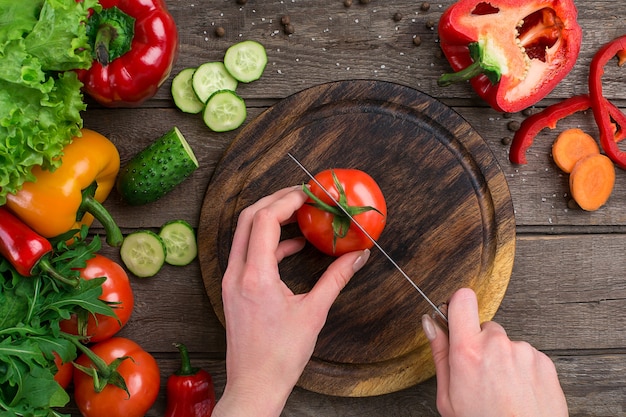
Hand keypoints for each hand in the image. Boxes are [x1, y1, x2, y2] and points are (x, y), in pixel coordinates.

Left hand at [213, 186, 369, 416]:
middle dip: (275, 201)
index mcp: (255, 276)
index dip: (286, 201)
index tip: (308, 195)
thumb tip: (358, 256)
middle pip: (249, 218)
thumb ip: (336, 278)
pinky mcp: (233, 289)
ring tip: (299, 216)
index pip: (265, 220)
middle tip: (302, 196)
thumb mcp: (314, 313)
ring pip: (244, 234)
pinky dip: (267, 242)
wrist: (255, 385)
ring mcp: (231, 281)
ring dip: (270, 219)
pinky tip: (291, 247)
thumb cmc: (280, 356)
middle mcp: (237, 273)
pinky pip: (247, 252)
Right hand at [422, 288, 567, 416]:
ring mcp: (523, 352)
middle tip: (480, 374)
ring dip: (503, 359)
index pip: (463, 299)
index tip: (457, 316)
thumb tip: (431, 324)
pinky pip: (527, 356)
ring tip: (502, 389)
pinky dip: (522, 370)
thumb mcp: (448, 396)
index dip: (458, 305)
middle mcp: (497, 345)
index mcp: (467, 352)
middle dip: (481, 344)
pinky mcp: (544, 361)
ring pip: (507, 344)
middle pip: (485, 327)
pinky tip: (517, 392)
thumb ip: (439, 353)